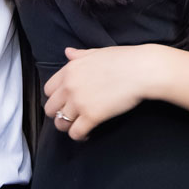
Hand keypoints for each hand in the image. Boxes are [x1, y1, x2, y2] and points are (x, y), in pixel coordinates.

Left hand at [43, 45, 161, 140]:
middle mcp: (69, 87)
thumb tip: (68, 52)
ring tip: (78, 126)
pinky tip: (88, 133)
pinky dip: (80, 136)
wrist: (141, 70)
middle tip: (71, 116)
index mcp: (69, 70)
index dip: (56, 97)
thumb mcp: (97, 52)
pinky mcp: (92, 117)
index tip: (65, 102)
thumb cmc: (123, 59)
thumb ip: (79, 55)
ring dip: (67, 127)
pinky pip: (76, 133)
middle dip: (58, 114)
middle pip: (50, 109)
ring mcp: (79, 102)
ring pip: (60, 123)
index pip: (48, 90)